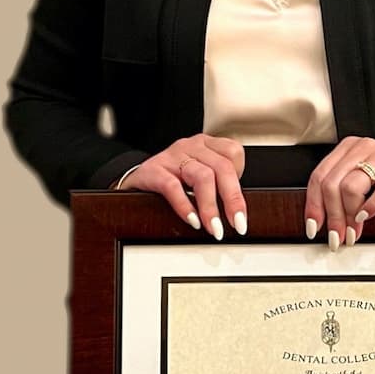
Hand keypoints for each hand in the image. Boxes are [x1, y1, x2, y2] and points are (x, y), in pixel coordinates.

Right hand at [116, 134, 246, 239]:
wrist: (134, 180)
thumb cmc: (171, 180)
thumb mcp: (197, 176)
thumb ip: (217, 186)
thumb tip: (237, 215)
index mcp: (206, 145)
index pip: (234, 153)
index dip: (240, 178)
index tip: (240, 207)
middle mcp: (192, 145)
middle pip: (222, 167)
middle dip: (233, 199)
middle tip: (238, 224)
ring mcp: (172, 155)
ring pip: (202, 176)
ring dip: (211, 207)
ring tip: (214, 228)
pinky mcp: (153, 170)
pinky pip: (172, 186)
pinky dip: (185, 205)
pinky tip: (192, 221)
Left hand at [304, 137, 374, 249]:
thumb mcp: (363, 179)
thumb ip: (341, 192)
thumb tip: (322, 221)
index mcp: (348, 148)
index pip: (319, 176)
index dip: (313, 205)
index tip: (314, 227)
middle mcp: (364, 147)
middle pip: (333, 184)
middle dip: (332, 216)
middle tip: (337, 236)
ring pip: (351, 186)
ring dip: (349, 216)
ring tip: (353, 232)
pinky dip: (372, 206)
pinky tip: (367, 216)